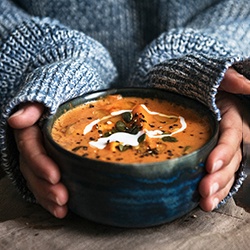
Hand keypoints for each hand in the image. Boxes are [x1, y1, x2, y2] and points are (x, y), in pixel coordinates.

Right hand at [8, 103, 68, 217]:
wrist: (63, 103)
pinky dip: (49, 198)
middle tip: (62, 197)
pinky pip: (43, 183)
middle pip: (32, 169)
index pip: (29, 147)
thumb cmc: (57, 100)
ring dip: (47, 197)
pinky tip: (60, 209)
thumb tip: (16, 120)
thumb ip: (33, 107)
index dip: (40, 163)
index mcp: (29, 130)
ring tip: (62, 208)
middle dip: (45, 186)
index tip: (54, 176)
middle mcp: (30, 146)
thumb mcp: (46, 97)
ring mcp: (36, 158)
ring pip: (36, 180)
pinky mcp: (45, 166)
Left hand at [199, 68, 249, 210]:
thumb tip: (247, 85)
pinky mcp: (217, 157)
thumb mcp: (213, 79)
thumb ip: (228, 79)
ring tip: (205, 203)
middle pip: (231, 159)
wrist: (191, 95)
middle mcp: (233, 135)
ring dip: (218, 189)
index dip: (223, 151)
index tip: (210, 164)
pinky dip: (216, 190)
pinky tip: (207, 202)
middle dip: (219, 176)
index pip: (230, 136)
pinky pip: (220, 175)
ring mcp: (225, 149)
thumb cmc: (201, 87)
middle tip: (204, 190)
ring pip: (228, 172)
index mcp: (232, 117)